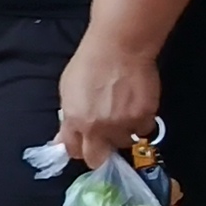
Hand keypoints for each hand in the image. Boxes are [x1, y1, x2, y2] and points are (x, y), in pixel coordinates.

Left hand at [50, 30, 158, 169]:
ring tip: (123, 110)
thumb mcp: (68, 89)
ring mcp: (122, 125)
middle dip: (100, 152)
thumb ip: (68, 118)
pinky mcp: (143, 117)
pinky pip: (143, 129)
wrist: (120, 46)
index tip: (85, 142)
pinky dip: (141, 120)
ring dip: (123, 132)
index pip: (73, 151)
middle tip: (105, 137)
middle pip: (97, 159)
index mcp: (75, 121)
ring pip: (123, 142)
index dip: (79, 148)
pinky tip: (137, 103)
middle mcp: (98, 128)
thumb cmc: (90, 62)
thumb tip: (62, 140)